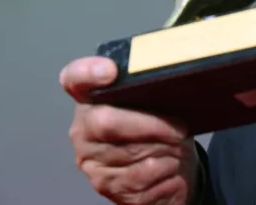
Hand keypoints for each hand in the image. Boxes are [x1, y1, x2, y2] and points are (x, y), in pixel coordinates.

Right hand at [61, 57, 199, 204]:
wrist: (166, 172)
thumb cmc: (160, 130)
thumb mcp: (158, 104)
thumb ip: (153, 87)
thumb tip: (176, 76)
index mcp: (92, 99)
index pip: (75, 78)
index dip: (87, 72)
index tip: (110, 70)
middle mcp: (83, 129)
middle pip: (107, 121)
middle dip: (151, 125)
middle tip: (180, 128)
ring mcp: (90, 160)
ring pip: (130, 152)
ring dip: (165, 150)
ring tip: (177, 146)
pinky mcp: (106, 185)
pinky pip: (141, 176)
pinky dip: (166, 170)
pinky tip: (172, 165)